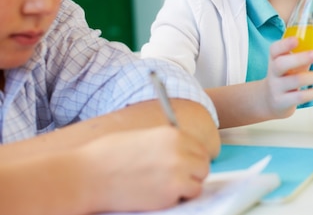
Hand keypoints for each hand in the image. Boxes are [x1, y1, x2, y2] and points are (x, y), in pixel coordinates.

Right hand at [82, 126, 209, 212]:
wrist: (87, 176)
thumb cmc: (107, 156)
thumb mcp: (143, 138)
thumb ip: (166, 144)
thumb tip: (182, 154)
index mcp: (173, 135)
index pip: (199, 148)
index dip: (191, 159)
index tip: (181, 166)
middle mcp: (180, 151)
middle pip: (202, 165)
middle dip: (191, 173)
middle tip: (174, 180)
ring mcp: (177, 173)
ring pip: (198, 182)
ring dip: (186, 187)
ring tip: (164, 188)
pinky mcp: (170, 194)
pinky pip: (187, 197)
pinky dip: (177, 199)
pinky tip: (158, 196)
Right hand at [262, 37, 312, 118]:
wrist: (270, 101)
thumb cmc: (286, 77)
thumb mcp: (289, 64)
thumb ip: (301, 55)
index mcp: (274, 59)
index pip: (274, 49)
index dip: (284, 44)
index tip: (296, 40)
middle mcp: (273, 72)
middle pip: (281, 64)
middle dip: (300, 58)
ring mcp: (276, 88)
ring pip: (296, 80)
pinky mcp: (282, 102)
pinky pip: (300, 96)